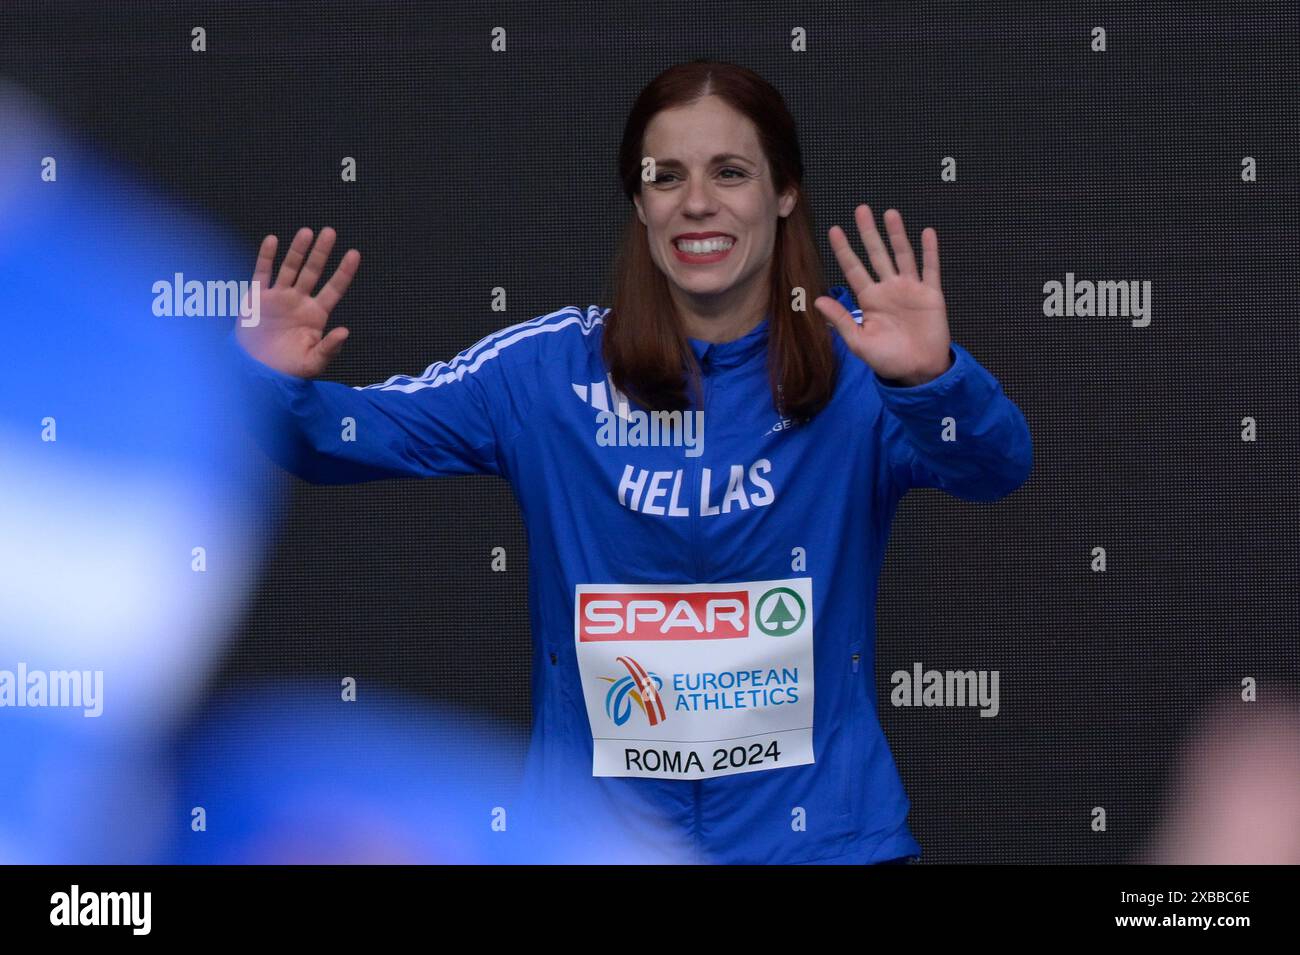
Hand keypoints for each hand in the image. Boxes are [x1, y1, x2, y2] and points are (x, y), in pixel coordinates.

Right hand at [236, 227, 359, 378]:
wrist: (257, 371)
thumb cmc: (288, 368)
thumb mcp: (313, 362)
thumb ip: (330, 348)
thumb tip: (346, 332)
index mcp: (316, 314)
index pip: (334, 288)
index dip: (344, 272)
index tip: (354, 254)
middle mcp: (299, 301)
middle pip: (313, 271)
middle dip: (321, 252)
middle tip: (330, 232)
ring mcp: (279, 297)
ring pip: (290, 268)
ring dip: (298, 250)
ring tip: (307, 232)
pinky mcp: (257, 298)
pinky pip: (262, 272)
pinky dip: (267, 257)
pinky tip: (273, 240)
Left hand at [814, 205, 951, 385]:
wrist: (918, 371)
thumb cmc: (888, 360)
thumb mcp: (859, 342)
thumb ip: (840, 320)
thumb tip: (818, 300)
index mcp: (869, 300)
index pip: (854, 269)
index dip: (844, 250)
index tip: (835, 230)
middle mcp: (888, 289)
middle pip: (876, 254)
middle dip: (868, 233)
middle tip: (861, 210)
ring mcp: (910, 289)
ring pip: (902, 255)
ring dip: (897, 234)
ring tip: (890, 213)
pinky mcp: (931, 294)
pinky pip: (930, 268)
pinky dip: (929, 251)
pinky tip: (927, 232)